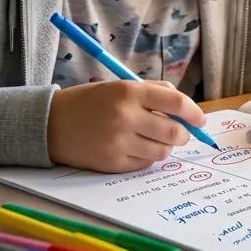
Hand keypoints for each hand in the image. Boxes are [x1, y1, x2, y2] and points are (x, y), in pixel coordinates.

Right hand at [47, 80, 206, 172]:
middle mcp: (125, 116)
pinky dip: (146, 157)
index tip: (200, 120)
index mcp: (128, 92)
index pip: (176, 103)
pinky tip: (135, 148)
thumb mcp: (119, 86)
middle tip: (180, 133)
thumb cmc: (89, 102)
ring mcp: (118, 142)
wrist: (50, 124)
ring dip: (165, 147)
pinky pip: (144, 164)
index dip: (194, 113)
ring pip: (162, 151)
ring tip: (153, 139)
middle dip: (183, 134)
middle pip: (174, 132)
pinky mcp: (112, 163)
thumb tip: (185, 108)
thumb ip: (153, 92)